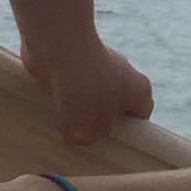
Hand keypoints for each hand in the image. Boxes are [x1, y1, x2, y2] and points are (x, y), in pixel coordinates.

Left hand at [24, 34, 152, 146]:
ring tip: (61, 123)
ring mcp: (97, 70)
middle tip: (81, 138)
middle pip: (113, 111)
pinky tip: (49, 106)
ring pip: (89, 101)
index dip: (127, 135)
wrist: (59, 44)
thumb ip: (92, 137)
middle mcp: (123, 78)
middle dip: (96, 125)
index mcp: (139, 90)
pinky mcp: (73, 66)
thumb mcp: (93, 125)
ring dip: (75, 112)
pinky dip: (60, 98)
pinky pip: (69, 89)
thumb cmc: (84, 87)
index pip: (141, 119)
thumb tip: (79, 135)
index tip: (108, 145)